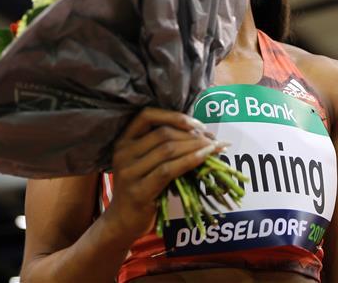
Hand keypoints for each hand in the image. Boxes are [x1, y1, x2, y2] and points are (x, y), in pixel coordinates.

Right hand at [104, 108, 223, 240]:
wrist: (122, 222)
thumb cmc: (141, 188)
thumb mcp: (146, 163)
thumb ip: (163, 146)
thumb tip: (202, 133)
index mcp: (124, 141)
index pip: (147, 115)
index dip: (174, 116)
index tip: (197, 124)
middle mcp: (123, 153)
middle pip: (164, 134)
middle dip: (193, 134)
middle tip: (213, 139)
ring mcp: (129, 172)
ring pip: (169, 149)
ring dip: (196, 146)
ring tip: (215, 148)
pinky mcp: (139, 191)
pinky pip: (170, 169)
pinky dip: (191, 160)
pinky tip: (206, 157)